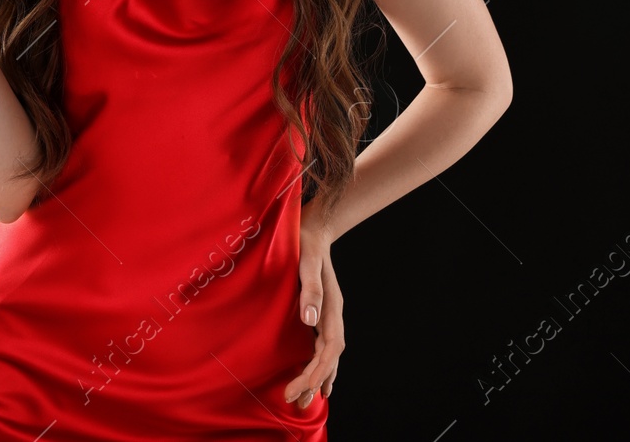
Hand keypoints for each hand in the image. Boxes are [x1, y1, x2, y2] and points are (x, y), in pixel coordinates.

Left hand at [284, 214, 342, 410]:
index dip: (315, 372)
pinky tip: (313, 373)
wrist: (312, 226)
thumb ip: (310, 291)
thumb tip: (311, 322)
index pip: (329, 350)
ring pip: (328, 354)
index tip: (298, 389)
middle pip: (329, 357)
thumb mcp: (306, 263)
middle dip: (314, 381)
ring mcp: (328, 314)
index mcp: (333, 307)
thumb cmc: (305, 243)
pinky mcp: (319, 312)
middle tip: (296, 403)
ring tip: (308, 399)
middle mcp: (333, 314)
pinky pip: (322, 345)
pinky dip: (319, 364)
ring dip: (318, 377)